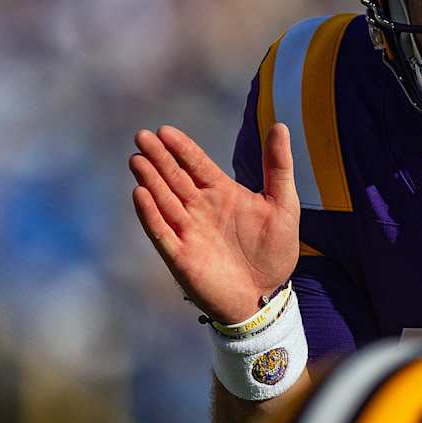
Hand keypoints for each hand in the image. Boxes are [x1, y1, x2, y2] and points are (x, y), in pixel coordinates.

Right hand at [130, 123, 299, 323]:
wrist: (267, 297)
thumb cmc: (275, 251)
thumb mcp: (284, 204)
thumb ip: (278, 166)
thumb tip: (280, 125)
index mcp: (221, 193)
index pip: (196, 164)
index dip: (181, 148)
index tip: (165, 130)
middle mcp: (200, 209)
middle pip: (174, 177)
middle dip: (158, 158)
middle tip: (142, 137)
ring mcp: (188, 231)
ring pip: (163, 200)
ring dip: (150, 180)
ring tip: (137, 160)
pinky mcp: (181, 256)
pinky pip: (161, 232)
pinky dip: (150, 214)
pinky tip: (140, 194)